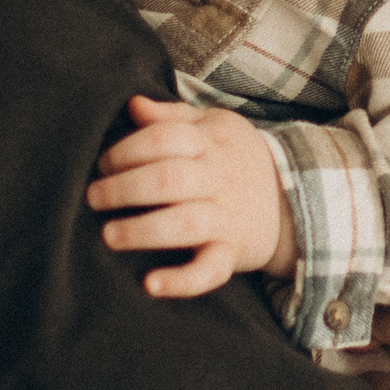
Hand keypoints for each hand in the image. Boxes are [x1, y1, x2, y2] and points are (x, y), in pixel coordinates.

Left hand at [89, 94, 292, 297]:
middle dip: (125, 188)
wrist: (295, 199)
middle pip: (169, 179)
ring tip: (110, 236)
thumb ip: (172, 116)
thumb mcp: (214, 125)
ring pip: (186, 224)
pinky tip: (151, 285)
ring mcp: (227, 218)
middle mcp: (219, 179)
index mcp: (210, 144)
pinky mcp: (232, 253)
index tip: (103, 164)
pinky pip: (210, 270)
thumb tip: (134, 104)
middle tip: (93, 198)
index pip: (166, 138)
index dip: (127, 149)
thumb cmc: (237, 158)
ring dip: (143, 230)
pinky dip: (182, 282)